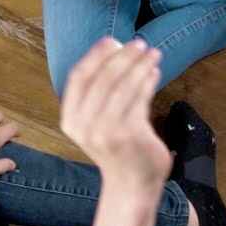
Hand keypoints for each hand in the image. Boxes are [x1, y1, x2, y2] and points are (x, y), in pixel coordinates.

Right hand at [58, 38, 171, 188]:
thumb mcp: (96, 121)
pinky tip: (154, 72)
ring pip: (124, 86)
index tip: (111, 40)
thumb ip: (99, 92)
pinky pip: (140, 99)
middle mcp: (84, 125)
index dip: (95, 55)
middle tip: (140, 43)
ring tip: (153, 54)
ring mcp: (106, 131)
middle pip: (103, 78)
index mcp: (70, 120)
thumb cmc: (116, 147)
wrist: (131, 184)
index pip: (78, 77)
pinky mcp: (130, 135)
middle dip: (123, 56)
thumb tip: (117, 50)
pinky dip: (148, 81)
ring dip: (140, 65)